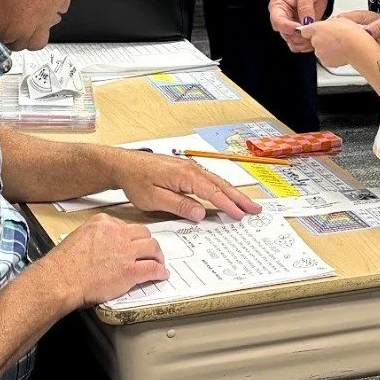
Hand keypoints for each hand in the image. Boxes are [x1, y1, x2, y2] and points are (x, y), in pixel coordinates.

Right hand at [51, 213, 167, 307]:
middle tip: (150, 252)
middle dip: (148, 243)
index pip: (126, 226)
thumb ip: (96, 237)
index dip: (132, 237)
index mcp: (103, 223)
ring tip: (159, 262)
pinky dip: (160, 272)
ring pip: (152, 247)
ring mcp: (125, 251)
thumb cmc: (64, 265)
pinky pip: (153, 268)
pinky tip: (161, 275)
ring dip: (158, 256)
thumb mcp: (79, 237)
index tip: (134, 244)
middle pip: (143, 233)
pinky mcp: (130, 270)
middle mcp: (117, 233)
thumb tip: (104, 246)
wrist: (61, 280)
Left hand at [114, 149, 260, 221]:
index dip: (228, 205)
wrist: (123, 164)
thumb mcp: (154, 198)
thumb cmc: (136, 180)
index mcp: (185, 175)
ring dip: (232, 193)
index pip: (212, 193)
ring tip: (246, 204)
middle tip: (255, 208)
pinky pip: (208, 180)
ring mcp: (189, 168)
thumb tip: (200, 213)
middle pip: (220, 185)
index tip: (241, 215)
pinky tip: (225, 194)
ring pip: (216, 182)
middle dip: (239, 197)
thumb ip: (179, 205)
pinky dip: (220, 188)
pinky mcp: (185, 170)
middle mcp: (190, 169)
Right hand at [269, 0, 329, 51]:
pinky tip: (316, 37)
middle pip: (285, 34)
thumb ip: (305, 6)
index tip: (300, 27)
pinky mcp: (302, 27)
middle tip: (311, 32)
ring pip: (293, 41)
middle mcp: (283, 17)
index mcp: (278, 5)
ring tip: (315, 36)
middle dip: (298, 36)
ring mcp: (293, 23)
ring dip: (303, 42)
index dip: (288, 27)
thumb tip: (306, 21)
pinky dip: (308, 43)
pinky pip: (302, 41)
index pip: (278, 21)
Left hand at [300, 14, 373, 68]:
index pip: (305, 31)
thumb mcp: (340, 19)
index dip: (311, 31)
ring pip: (320, 50)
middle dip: (322, 40)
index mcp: (316, 29)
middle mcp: (315, 41)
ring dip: (327, 49)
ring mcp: (319, 53)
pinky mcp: (325, 62)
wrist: (356, 47)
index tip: (315, 32)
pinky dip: (332, 57)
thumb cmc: (350, 33)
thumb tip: (330, 24)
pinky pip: (326, 59)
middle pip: (314, 41)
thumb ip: (330, 23)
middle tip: (334, 39)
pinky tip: (341, 53)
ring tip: (340, 46)